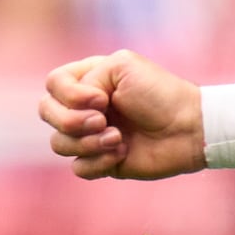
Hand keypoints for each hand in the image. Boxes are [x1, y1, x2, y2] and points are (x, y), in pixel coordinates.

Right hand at [40, 49, 206, 180]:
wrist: (188, 128)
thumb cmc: (160, 93)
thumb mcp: (122, 67)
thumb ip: (87, 78)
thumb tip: (79, 112)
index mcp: (88, 80)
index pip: (53, 84)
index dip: (69, 94)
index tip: (102, 98)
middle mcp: (85, 107)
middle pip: (46, 113)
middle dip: (71, 120)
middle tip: (103, 120)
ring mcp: (91, 136)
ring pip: (58, 143)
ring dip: (87, 142)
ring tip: (118, 139)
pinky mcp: (101, 162)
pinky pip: (78, 167)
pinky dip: (97, 162)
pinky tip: (122, 153)